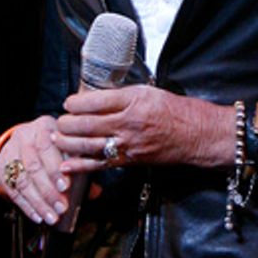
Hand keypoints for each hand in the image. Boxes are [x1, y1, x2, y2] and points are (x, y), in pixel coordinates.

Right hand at [0, 115, 71, 225]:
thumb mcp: (69, 151)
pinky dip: (27, 206)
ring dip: (38, 203)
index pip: (47, 147)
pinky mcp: (0, 167)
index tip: (65, 186)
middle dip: (48, 190)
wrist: (26, 142)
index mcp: (44, 127)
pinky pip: (12, 191)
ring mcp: (10, 151)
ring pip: (22, 180)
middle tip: (61, 208)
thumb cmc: (55, 148)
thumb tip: (94, 191)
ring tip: (51, 217)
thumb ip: (81, 169)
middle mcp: (24, 136)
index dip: (55, 168)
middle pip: (33, 166)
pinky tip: (38, 216)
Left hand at [56, 84, 232, 171]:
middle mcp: (130, 122)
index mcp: (134, 100)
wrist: (199, 135)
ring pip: (90, 144)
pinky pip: (101, 163)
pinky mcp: (131, 161)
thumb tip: (97, 97)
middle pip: (88, 123)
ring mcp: (129, 144)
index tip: (69, 102)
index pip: (96, 100)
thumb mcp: (150, 92)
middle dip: (68, 122)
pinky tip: (67, 164)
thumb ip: (123, 95)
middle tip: (60, 120)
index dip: (76, 102)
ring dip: (69, 142)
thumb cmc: (178, 111)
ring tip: (58, 138)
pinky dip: (81, 165)